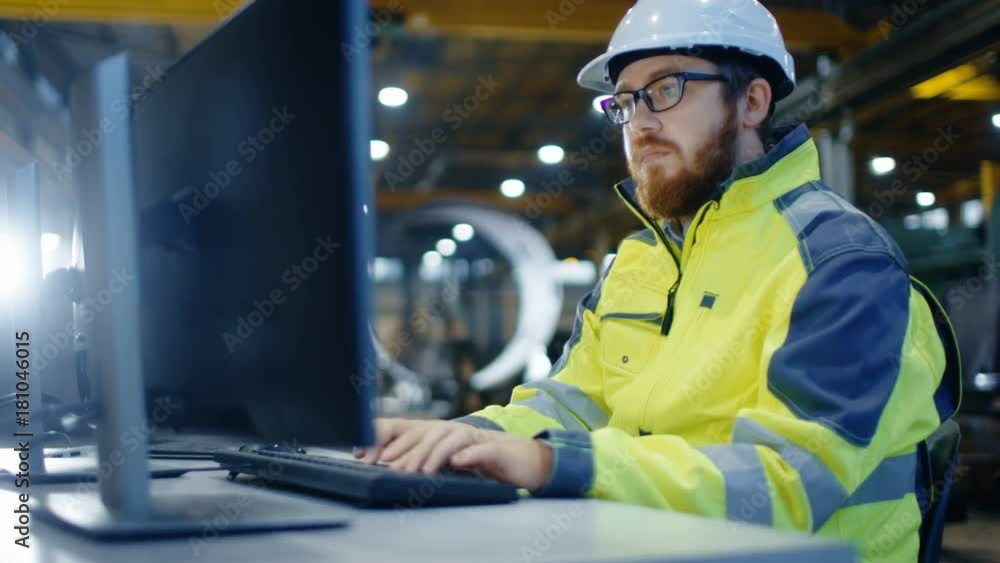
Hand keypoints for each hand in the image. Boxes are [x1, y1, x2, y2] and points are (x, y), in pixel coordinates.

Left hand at [354, 418, 552, 489]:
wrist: (527, 463)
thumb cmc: (488, 465)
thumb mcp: (455, 464)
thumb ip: (432, 462)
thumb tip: (398, 467)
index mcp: (446, 435)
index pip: (414, 431)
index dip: (392, 440)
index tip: (370, 455)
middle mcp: (460, 432)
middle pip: (430, 433)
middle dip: (409, 450)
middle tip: (393, 468)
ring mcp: (479, 438)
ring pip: (452, 439)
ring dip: (434, 455)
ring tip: (421, 471)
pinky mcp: (498, 450)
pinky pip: (481, 450)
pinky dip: (469, 455)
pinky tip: (457, 463)